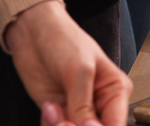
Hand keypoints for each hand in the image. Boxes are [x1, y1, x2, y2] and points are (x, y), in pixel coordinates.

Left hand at [5, 0, 131, 125]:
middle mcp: (99, 103)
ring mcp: (77, 109)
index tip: (84, 125)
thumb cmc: (64, 40)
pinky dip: (48, 124)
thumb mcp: (79, 71)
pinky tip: (49, 106)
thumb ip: (84, 106)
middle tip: (64, 120)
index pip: (117, 124)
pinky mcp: (58, 113)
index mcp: (116, 90)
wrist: (33, 33)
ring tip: (53, 108)